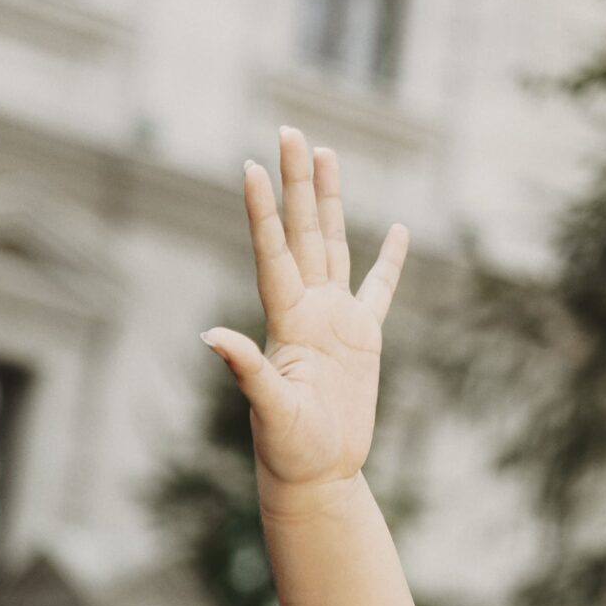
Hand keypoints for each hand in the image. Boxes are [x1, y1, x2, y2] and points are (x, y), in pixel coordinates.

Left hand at [204, 126, 408, 502]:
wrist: (317, 475)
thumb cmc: (289, 450)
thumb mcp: (268, 410)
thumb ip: (245, 370)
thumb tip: (210, 338)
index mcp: (286, 321)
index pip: (273, 252)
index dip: (262, 211)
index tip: (250, 165)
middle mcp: (308, 310)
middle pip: (303, 231)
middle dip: (298, 182)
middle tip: (292, 130)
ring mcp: (335, 320)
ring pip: (334, 244)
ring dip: (330, 200)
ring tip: (326, 154)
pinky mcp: (363, 339)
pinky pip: (379, 289)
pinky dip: (389, 260)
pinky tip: (395, 228)